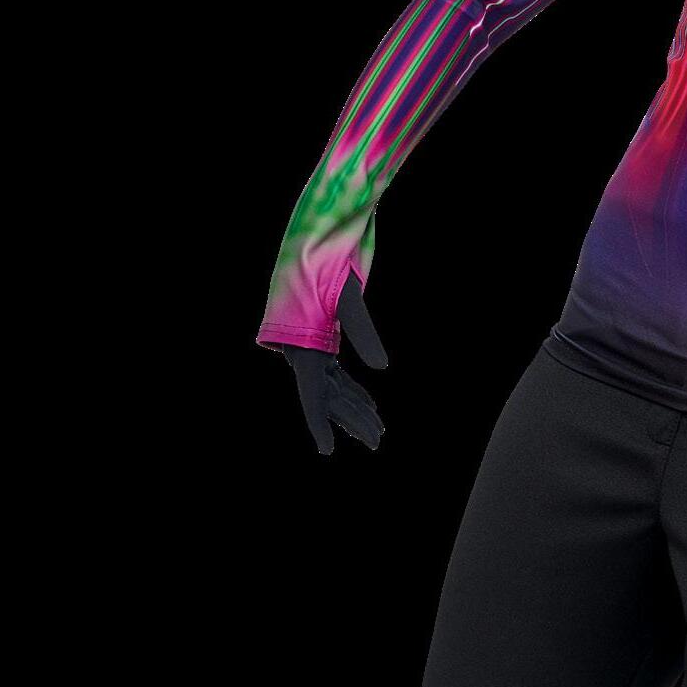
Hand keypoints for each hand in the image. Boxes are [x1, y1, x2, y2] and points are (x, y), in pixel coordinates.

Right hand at [277, 272, 389, 455]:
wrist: (316, 235)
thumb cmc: (328, 260)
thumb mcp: (349, 294)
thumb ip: (363, 330)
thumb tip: (382, 366)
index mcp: (305, 344)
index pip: (312, 394)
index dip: (319, 424)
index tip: (327, 452)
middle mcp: (304, 350)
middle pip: (328, 396)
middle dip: (351, 420)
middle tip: (376, 441)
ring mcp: (312, 346)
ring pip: (333, 387)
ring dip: (355, 408)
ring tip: (378, 431)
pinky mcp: (321, 339)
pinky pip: (336, 373)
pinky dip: (352, 389)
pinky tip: (369, 404)